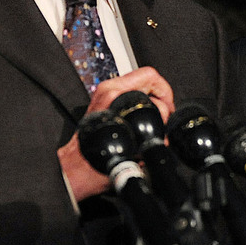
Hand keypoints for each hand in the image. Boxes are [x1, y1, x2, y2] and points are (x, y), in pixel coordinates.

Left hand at [57, 67, 175, 202]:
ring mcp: (106, 95)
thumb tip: (166, 135)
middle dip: (161, 100)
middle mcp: (109, 91)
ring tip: (156, 122)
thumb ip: (151, 138)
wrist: (77, 167)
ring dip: (153, 104)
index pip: (149, 77)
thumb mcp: (130, 149)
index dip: (166, 93)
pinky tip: (144, 124)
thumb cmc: (94, 161)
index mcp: (113, 95)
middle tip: (163, 119)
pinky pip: (132, 96)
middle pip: (148, 81)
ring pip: (142, 89)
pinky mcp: (106, 102)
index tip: (168, 110)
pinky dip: (143, 107)